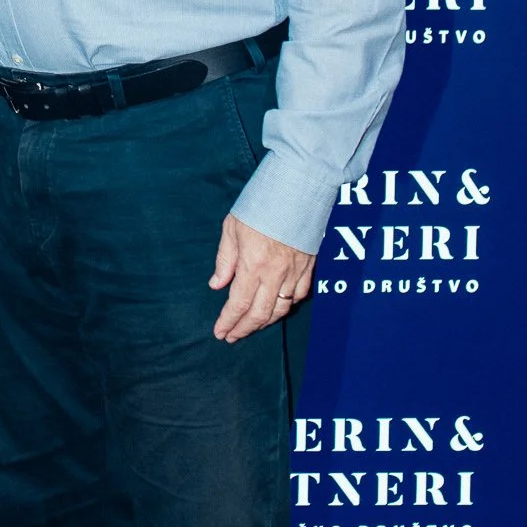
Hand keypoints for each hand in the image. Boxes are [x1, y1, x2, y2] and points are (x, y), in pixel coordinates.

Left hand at [209, 213, 313, 342]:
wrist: (298, 189)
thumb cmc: (260, 205)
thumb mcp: (232, 229)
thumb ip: (225, 260)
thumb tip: (216, 285)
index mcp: (253, 265)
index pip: (238, 304)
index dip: (228, 322)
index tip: (220, 333)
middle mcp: (275, 274)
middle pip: (259, 314)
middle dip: (244, 329)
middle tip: (232, 336)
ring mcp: (295, 273)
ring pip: (280, 309)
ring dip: (263, 323)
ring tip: (250, 327)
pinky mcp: (309, 267)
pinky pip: (299, 296)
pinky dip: (286, 307)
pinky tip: (276, 309)